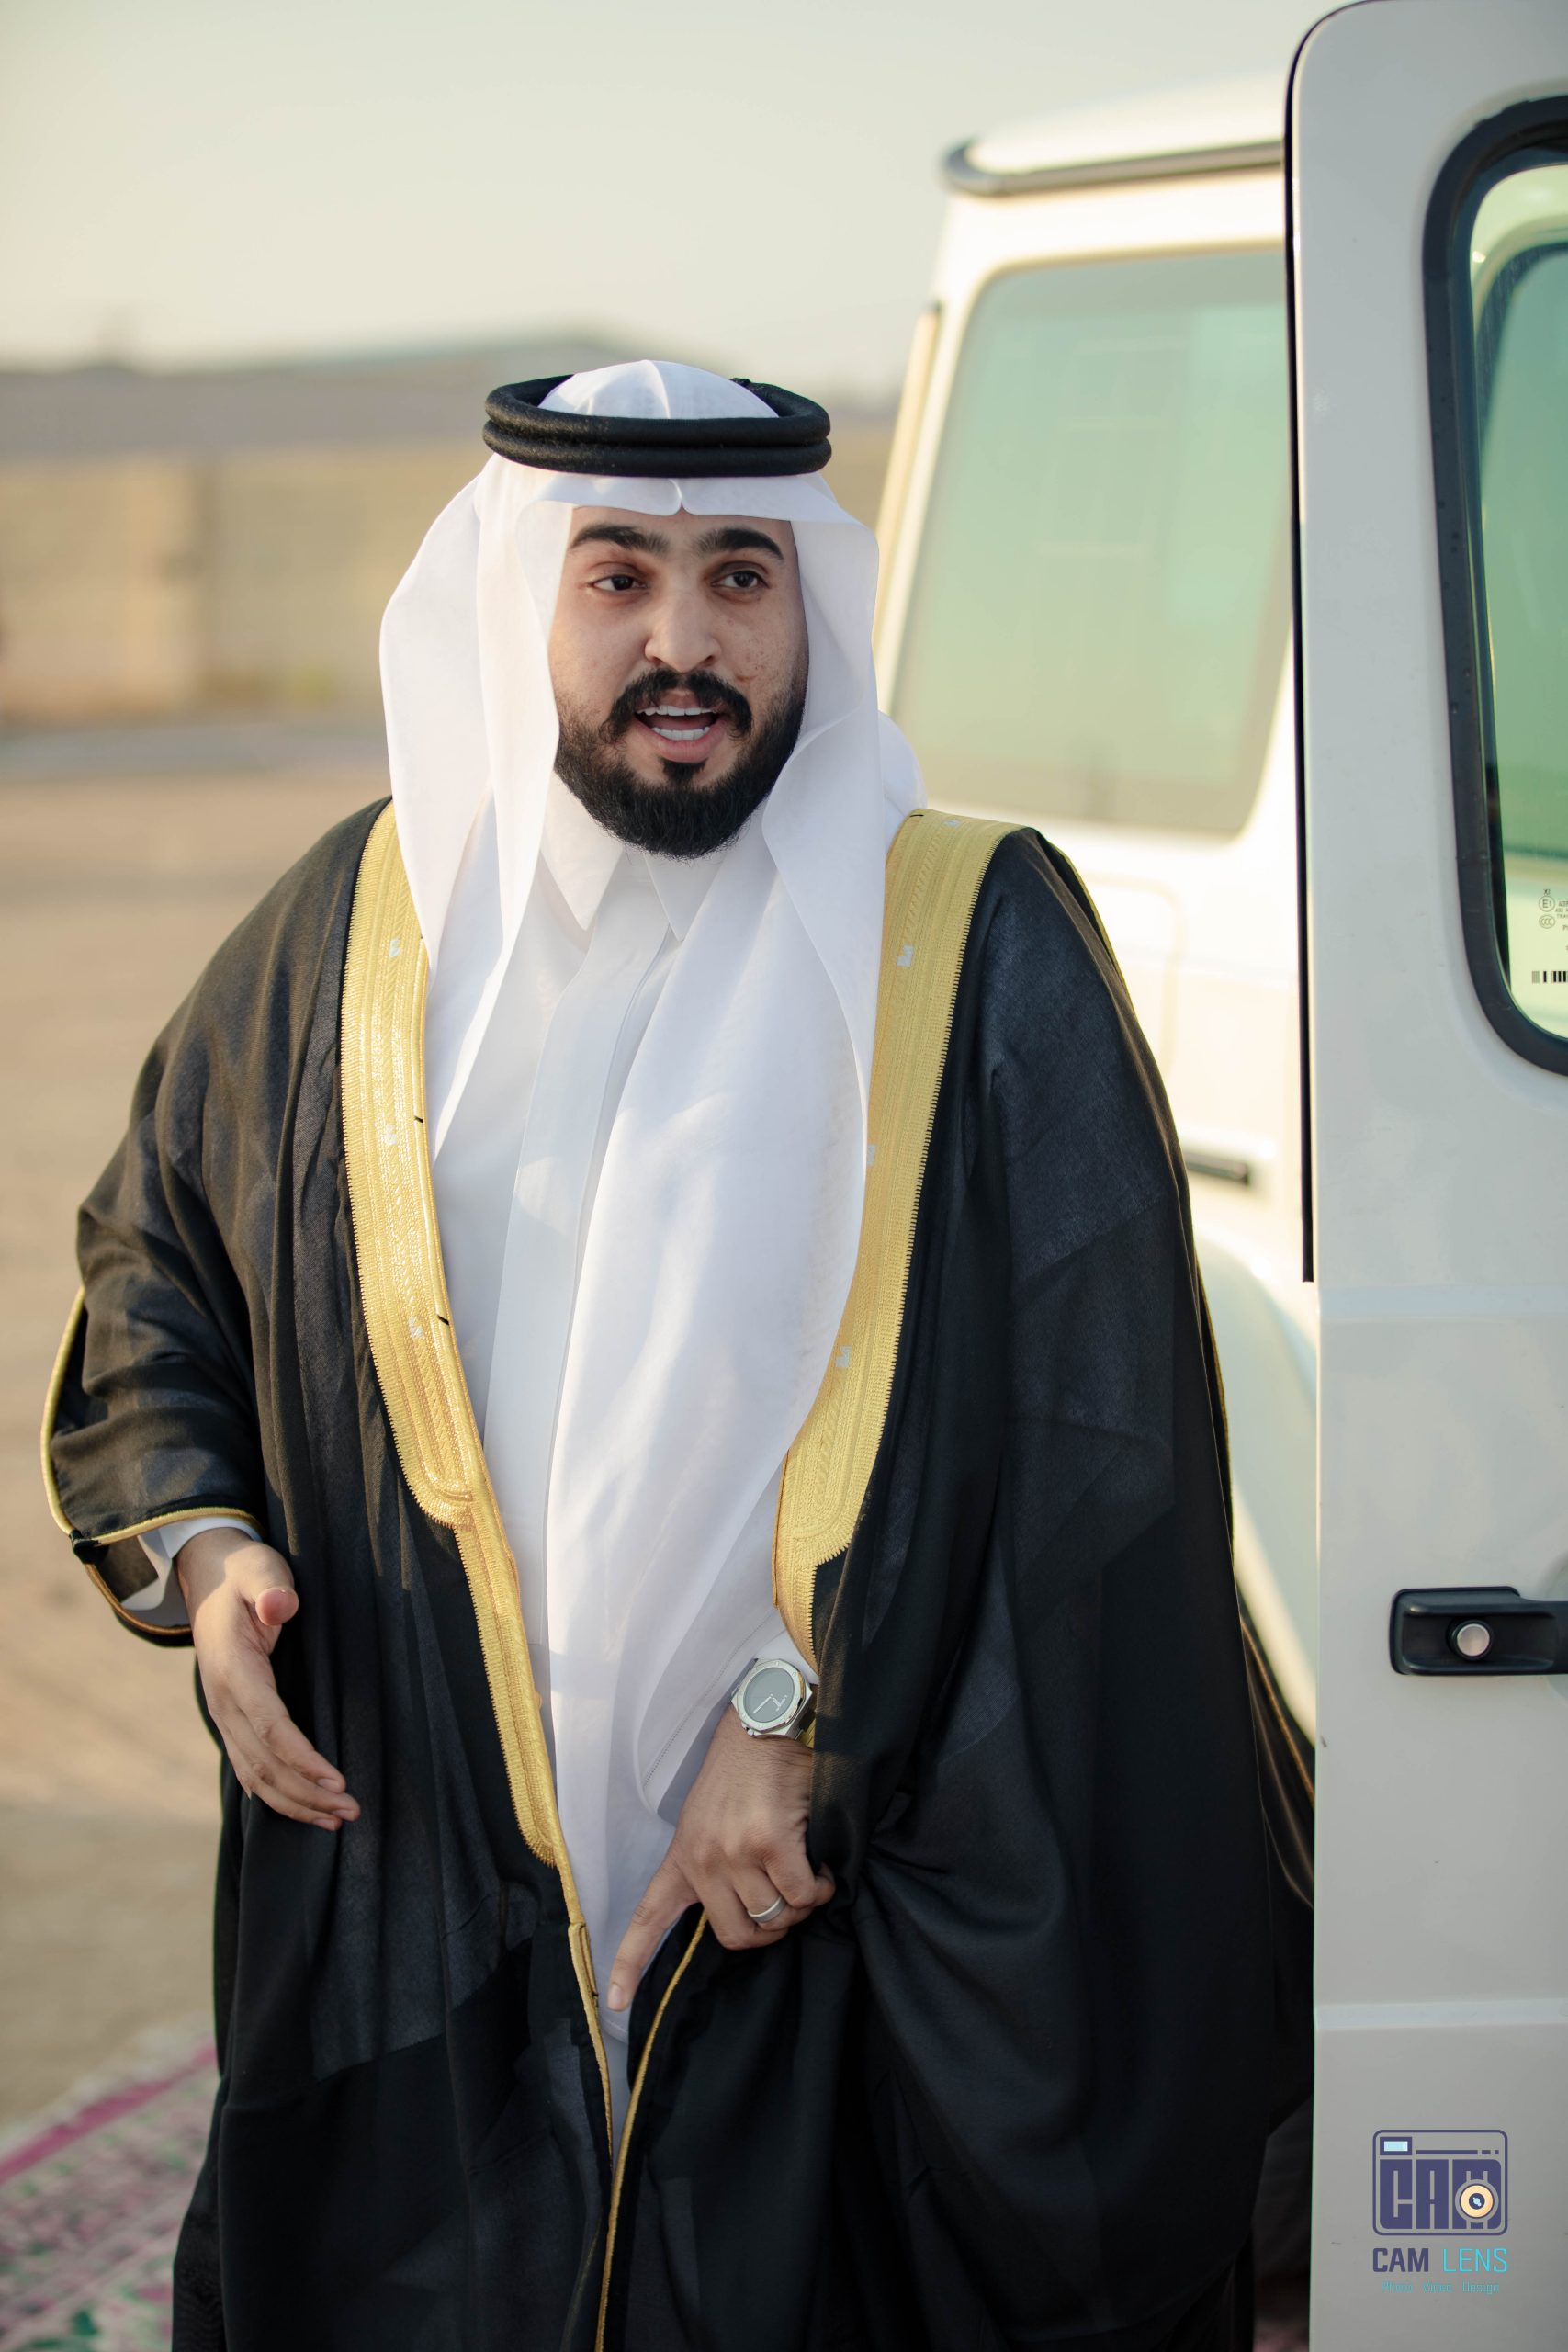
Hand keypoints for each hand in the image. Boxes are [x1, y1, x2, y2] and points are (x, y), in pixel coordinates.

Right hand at [177, 1528, 357, 1832]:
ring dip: (295, 1803)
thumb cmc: (246, 1577)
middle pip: (264, 1763)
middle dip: (307, 1792)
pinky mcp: (233, 1724)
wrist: (211, 1582)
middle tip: (351, 1810)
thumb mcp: (259, 1569)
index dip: (302, 1757)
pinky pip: (251, 1770)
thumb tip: (280, 1605)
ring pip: (256, 1776)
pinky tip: (306, 1810)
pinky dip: (278, 1796)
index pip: (270, 1725)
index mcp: (234, 1671)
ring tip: (337, 1819)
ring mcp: (224, 1717)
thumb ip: (270, 1586)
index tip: (336, 1779)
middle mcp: (224, 1703)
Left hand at [607, 1706, 831, 2012]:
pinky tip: (822, 1867)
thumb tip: (757, 1916)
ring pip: (777, 1916)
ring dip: (802, 1904)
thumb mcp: (706, 1823)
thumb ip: (718, 1867)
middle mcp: (702, 1860)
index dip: (629, 1966)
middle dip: (773, 1928)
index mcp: (682, 1859)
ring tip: (807, 1875)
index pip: (648, 1919)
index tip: (612, 2004)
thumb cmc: (741, 1778)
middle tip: (788, 1900)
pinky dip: (822, 1888)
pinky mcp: (770, 1842)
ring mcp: (734, 1852)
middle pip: (740, 1936)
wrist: (759, 1728)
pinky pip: (803, 1895)